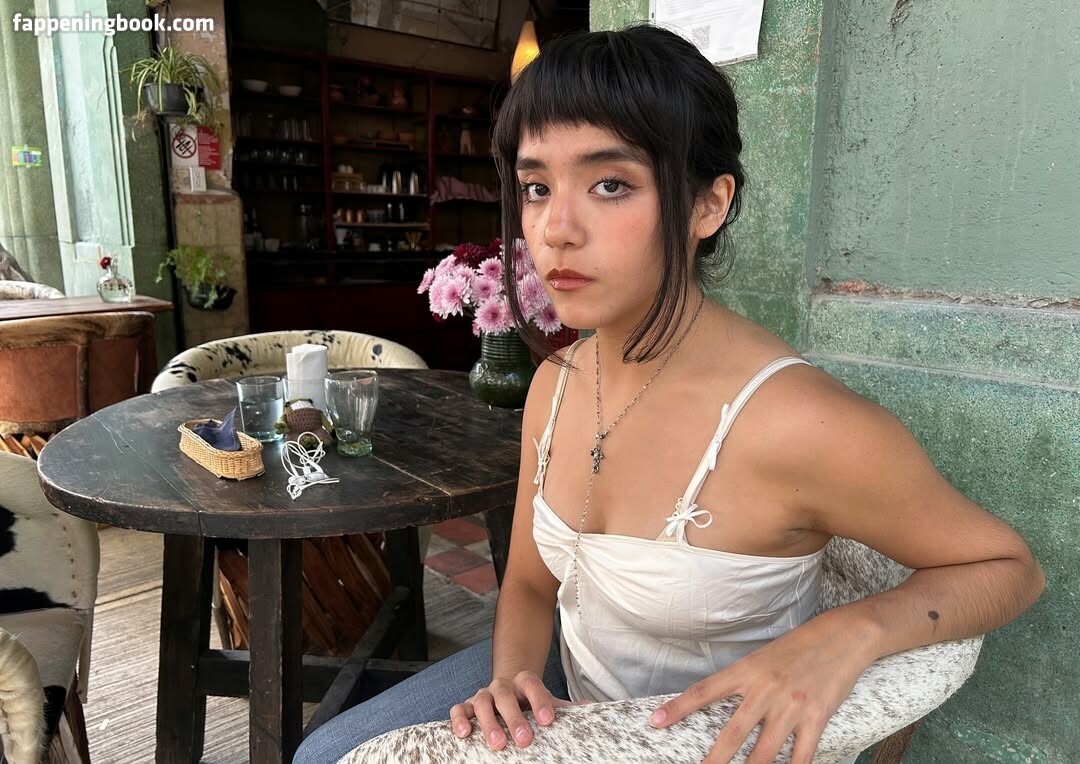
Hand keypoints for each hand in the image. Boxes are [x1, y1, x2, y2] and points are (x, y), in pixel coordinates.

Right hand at [450, 671, 575, 750]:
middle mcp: (503, 686)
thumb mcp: (548, 702)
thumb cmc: (530, 702)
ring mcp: (484, 694)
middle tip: (524, 740)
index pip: (532, 685)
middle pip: (506, 696)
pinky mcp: (468, 705)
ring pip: (482, 702)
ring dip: (489, 723)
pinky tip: (465, 734)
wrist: (509, 687)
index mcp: (524, 681)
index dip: (540, 701)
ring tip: (498, 744)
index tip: (548, 721)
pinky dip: (460, 719)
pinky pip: (460, 709)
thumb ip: (567, 707)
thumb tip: (593, 707)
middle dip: (514, 718)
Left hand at [647, 615, 873, 762]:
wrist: (843, 636)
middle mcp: (765, 689)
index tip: (655, 723)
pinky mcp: (817, 718)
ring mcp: (791, 706)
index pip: (704, 691)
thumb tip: (721, 702)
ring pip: (763, 753)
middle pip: (732, 733)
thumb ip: (744, 681)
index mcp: (747, 670)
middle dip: (713, 760)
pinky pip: (800, 757)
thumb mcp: (764, 657)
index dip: (678, 708)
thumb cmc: (800, 646)